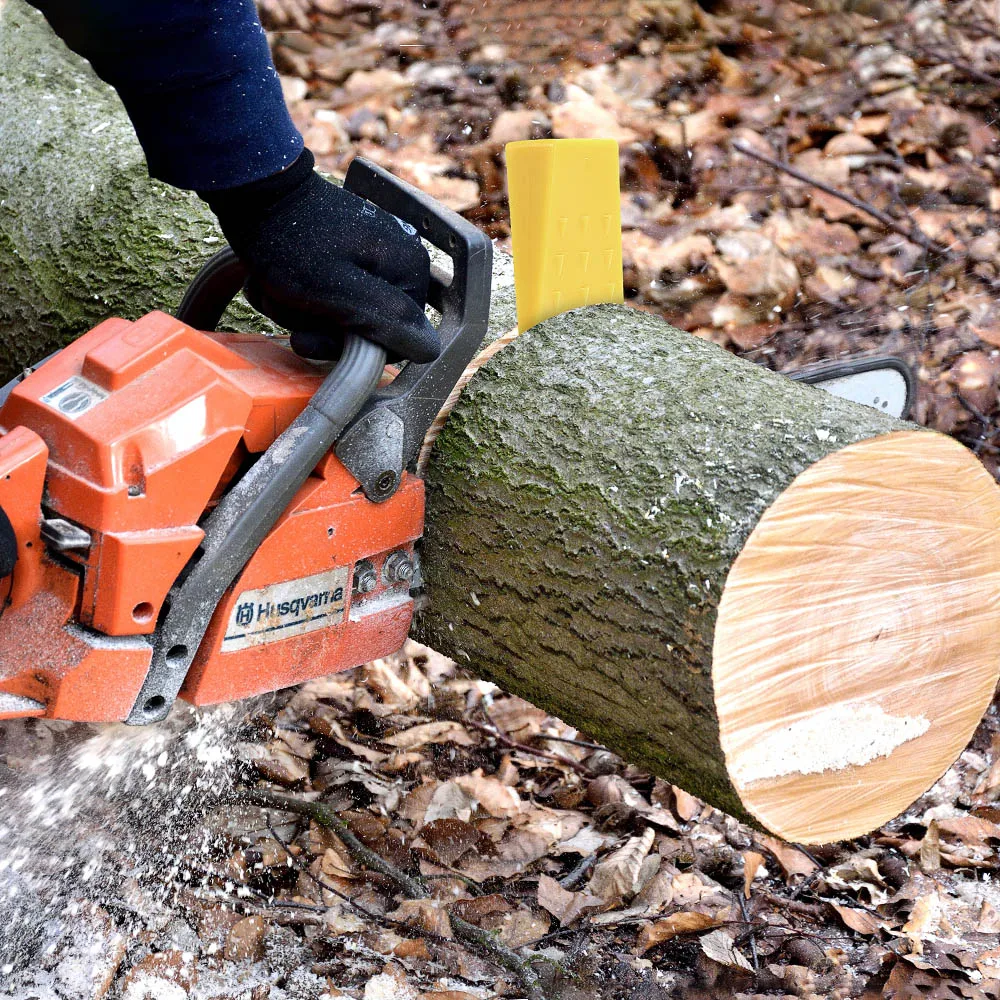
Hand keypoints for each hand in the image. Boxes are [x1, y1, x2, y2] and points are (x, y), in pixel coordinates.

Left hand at [203, 150, 438, 363]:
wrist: (250, 192)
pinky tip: (274, 283)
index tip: (311, 336)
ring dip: (300, 313)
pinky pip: (326, 295)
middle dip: (319, 327)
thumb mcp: (338, 290)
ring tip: (275, 290)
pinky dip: (296, 297)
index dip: (353, 348)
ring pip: (340, 315)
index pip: (396, 339)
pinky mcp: (344, 254)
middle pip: (366, 328)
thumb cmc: (290, 243)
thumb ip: (388, 320)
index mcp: (408, 270)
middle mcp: (398, 262)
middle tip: (286, 308)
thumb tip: (431, 349)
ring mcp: (370, 256)